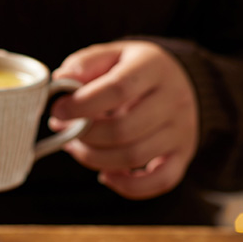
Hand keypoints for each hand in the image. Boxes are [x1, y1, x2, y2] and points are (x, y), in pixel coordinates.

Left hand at [50, 41, 198, 199]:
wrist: (184, 81)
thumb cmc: (137, 71)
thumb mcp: (113, 55)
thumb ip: (85, 64)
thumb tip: (60, 82)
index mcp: (154, 67)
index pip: (117, 89)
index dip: (81, 105)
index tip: (58, 111)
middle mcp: (173, 99)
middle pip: (123, 130)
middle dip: (85, 136)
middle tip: (65, 131)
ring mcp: (181, 131)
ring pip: (134, 157)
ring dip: (95, 159)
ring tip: (77, 148)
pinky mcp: (183, 155)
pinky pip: (159, 181)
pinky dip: (128, 186)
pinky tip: (106, 175)